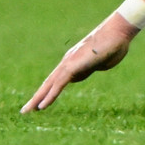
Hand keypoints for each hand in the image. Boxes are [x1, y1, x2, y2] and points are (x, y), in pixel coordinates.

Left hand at [21, 12, 137, 112]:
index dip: (49, 91)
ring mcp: (69, 63)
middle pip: (49, 82)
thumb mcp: (101, 62)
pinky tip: (42, 106)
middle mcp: (68, 61)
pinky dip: (49, 96)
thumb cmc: (115, 44)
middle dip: (37, 97)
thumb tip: (84, 74)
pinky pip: (58, 85)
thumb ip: (91, 68)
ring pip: (49, 84)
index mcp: (75, 61)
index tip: (41, 101)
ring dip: (38, 98)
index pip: (57, 79)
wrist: (118, 32)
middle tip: (26, 110)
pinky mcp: (72, 66)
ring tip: (28, 111)